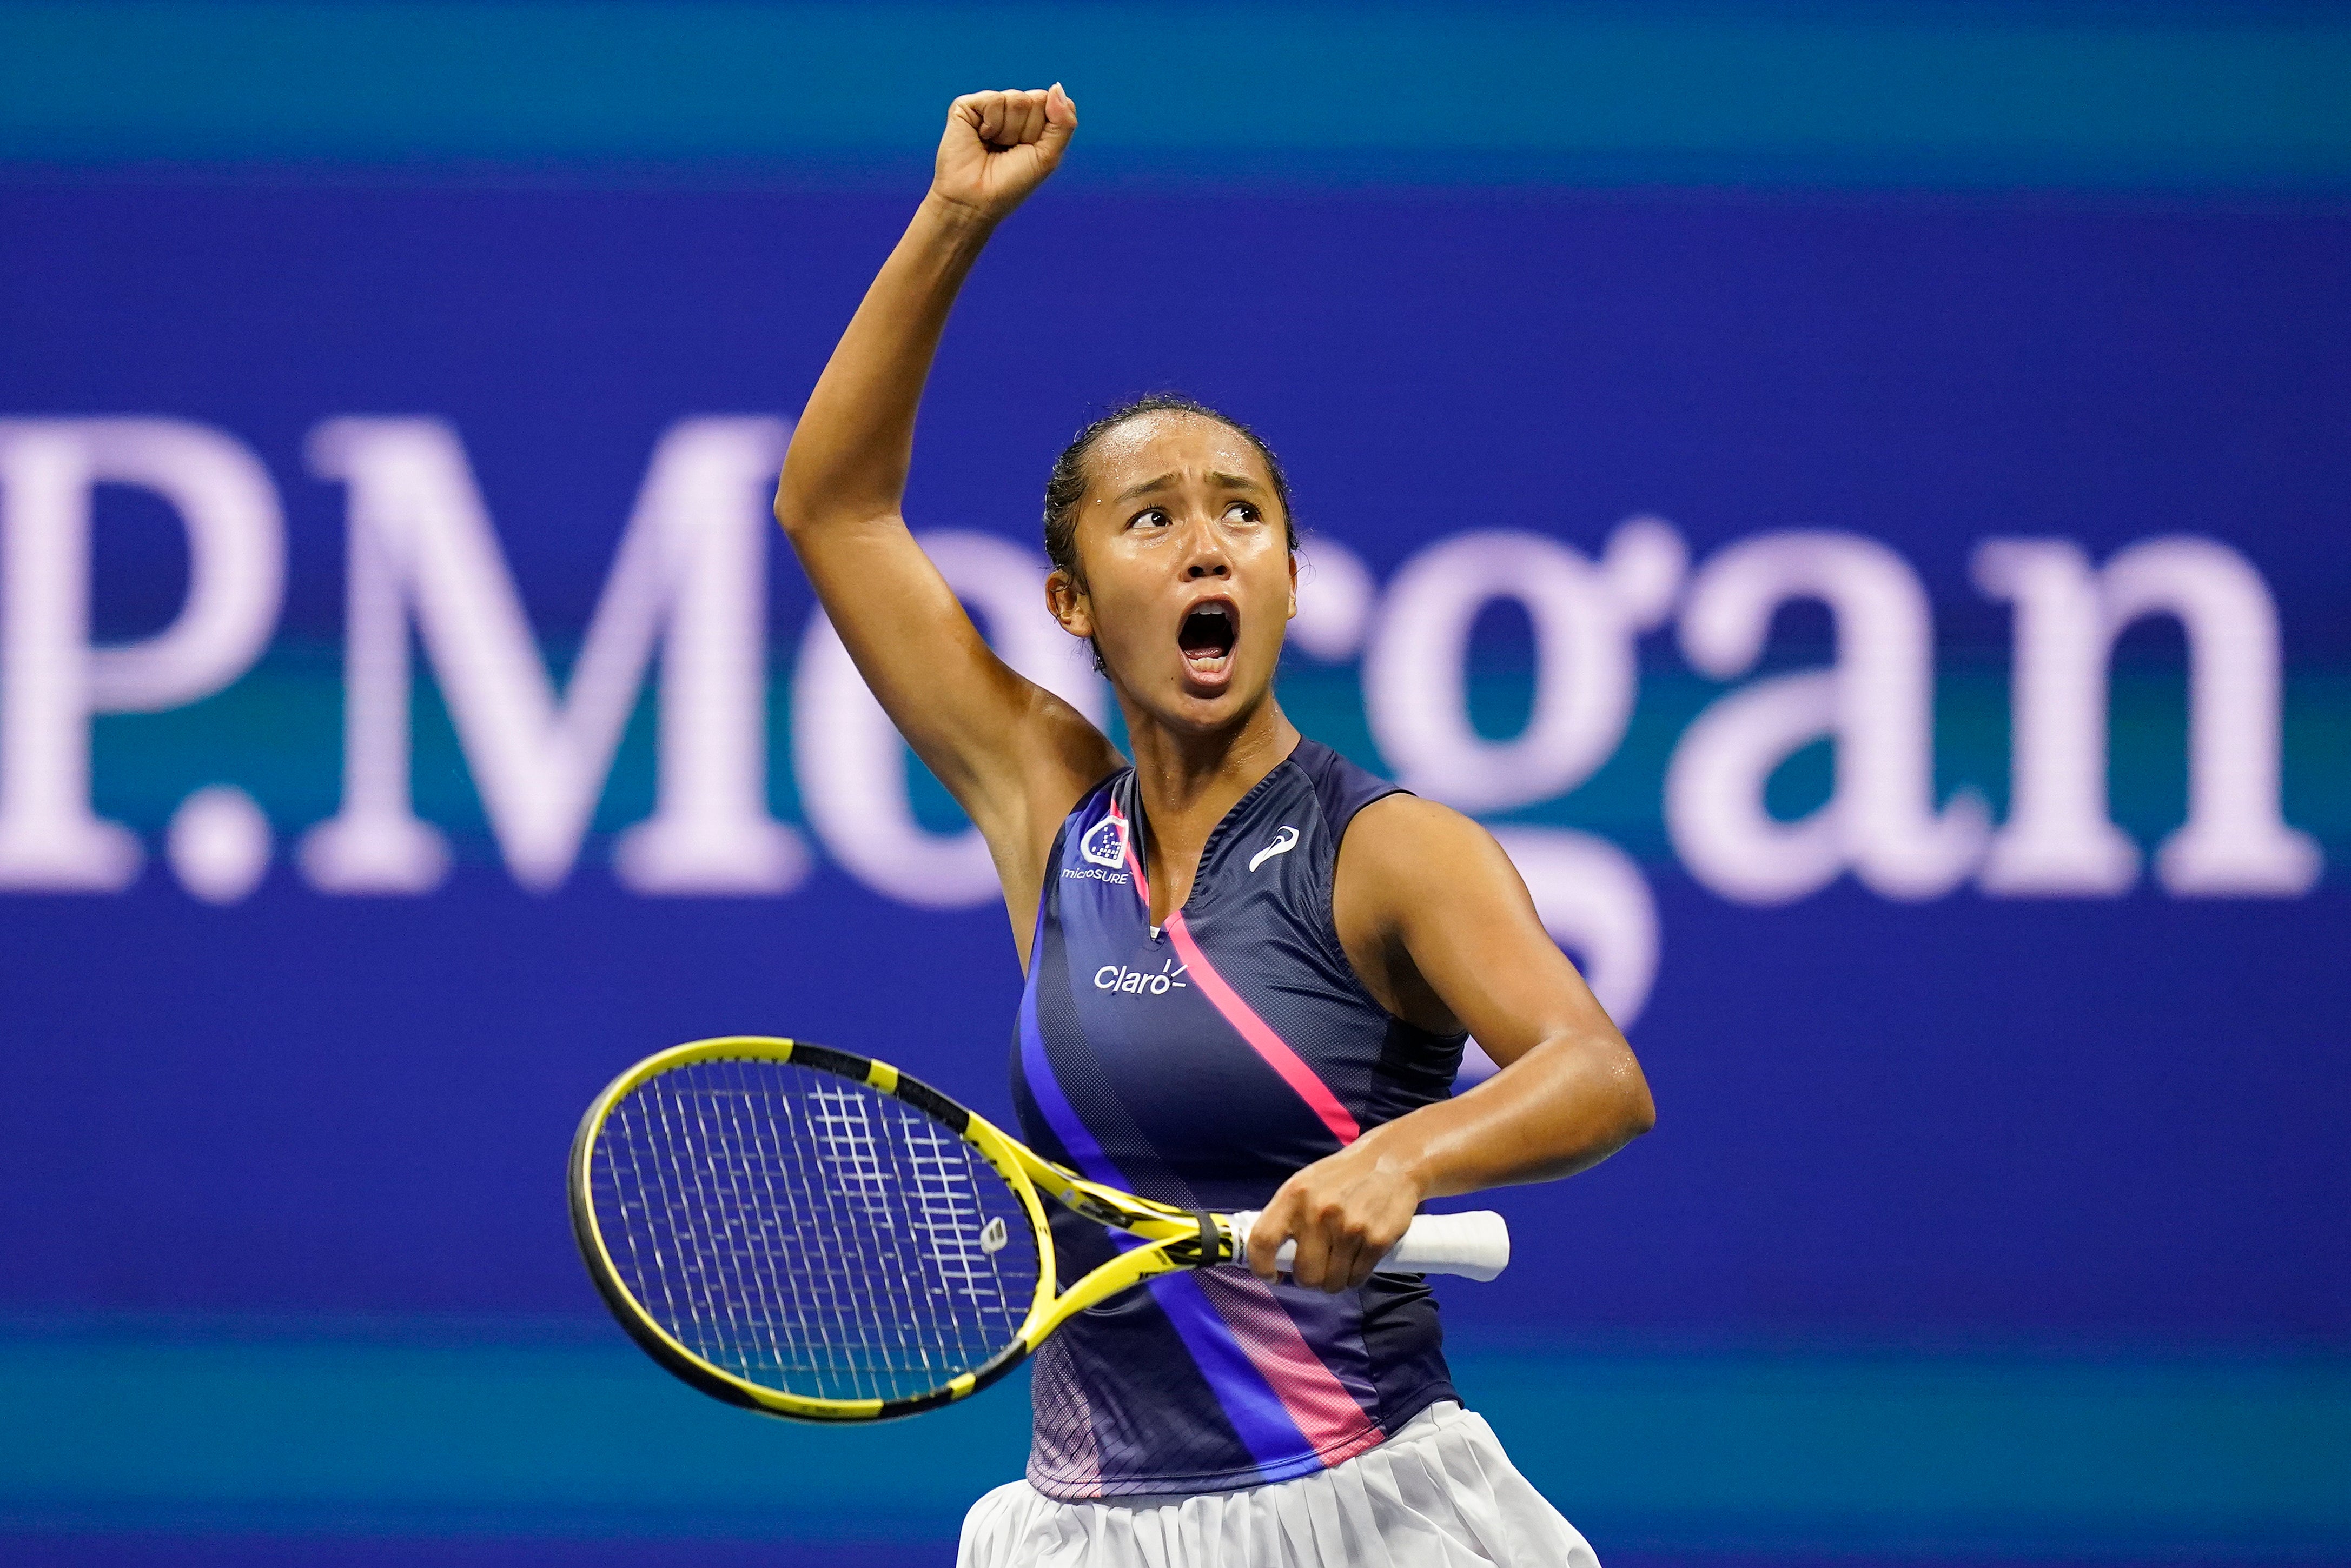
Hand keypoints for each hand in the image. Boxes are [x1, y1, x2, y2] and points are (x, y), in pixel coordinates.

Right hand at [932, 85, 1076, 223]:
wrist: (975, 201)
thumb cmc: (1011, 183)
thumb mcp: (1048, 156)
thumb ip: (1063, 123)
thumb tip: (1057, 87)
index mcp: (1032, 121)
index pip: (1052, 103)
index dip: (1043, 130)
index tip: (1029, 150)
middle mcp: (1011, 110)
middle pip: (1037, 99)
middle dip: (1027, 130)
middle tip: (1009, 150)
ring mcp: (989, 106)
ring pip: (1017, 99)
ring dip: (1008, 130)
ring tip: (993, 146)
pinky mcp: (967, 106)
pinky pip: (994, 99)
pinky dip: (991, 124)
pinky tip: (980, 137)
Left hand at [1245, 1136, 1427, 1292]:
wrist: (1390, 1161)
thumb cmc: (1341, 1177)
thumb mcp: (1305, 1184)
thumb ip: (1287, 1216)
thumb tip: (1271, 1256)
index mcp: (1294, 1196)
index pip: (1262, 1241)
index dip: (1261, 1267)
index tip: (1273, 1275)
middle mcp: (1319, 1212)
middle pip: (1305, 1275)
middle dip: (1309, 1280)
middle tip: (1316, 1268)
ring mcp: (1350, 1228)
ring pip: (1333, 1283)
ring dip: (1334, 1281)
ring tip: (1339, 1263)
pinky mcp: (1377, 1240)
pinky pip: (1357, 1279)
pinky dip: (1355, 1277)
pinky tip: (1356, 1261)